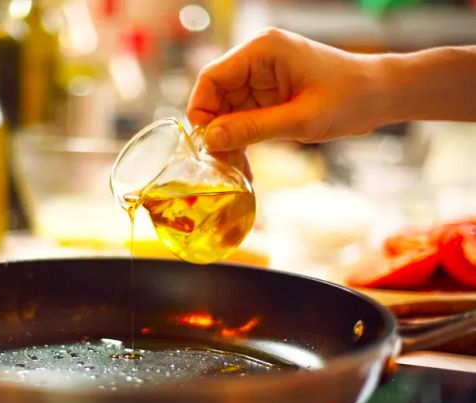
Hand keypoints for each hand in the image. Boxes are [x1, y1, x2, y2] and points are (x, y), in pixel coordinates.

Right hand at [187, 28, 381, 150]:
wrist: (381, 95)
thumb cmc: (350, 98)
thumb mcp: (300, 120)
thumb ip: (253, 128)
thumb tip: (210, 139)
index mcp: (262, 51)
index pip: (211, 77)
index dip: (201, 111)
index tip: (204, 144)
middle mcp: (256, 60)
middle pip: (215, 96)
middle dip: (214, 131)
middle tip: (219, 165)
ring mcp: (261, 77)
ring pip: (225, 111)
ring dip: (227, 140)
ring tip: (233, 171)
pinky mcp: (268, 95)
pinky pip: (242, 118)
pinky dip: (241, 141)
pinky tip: (244, 165)